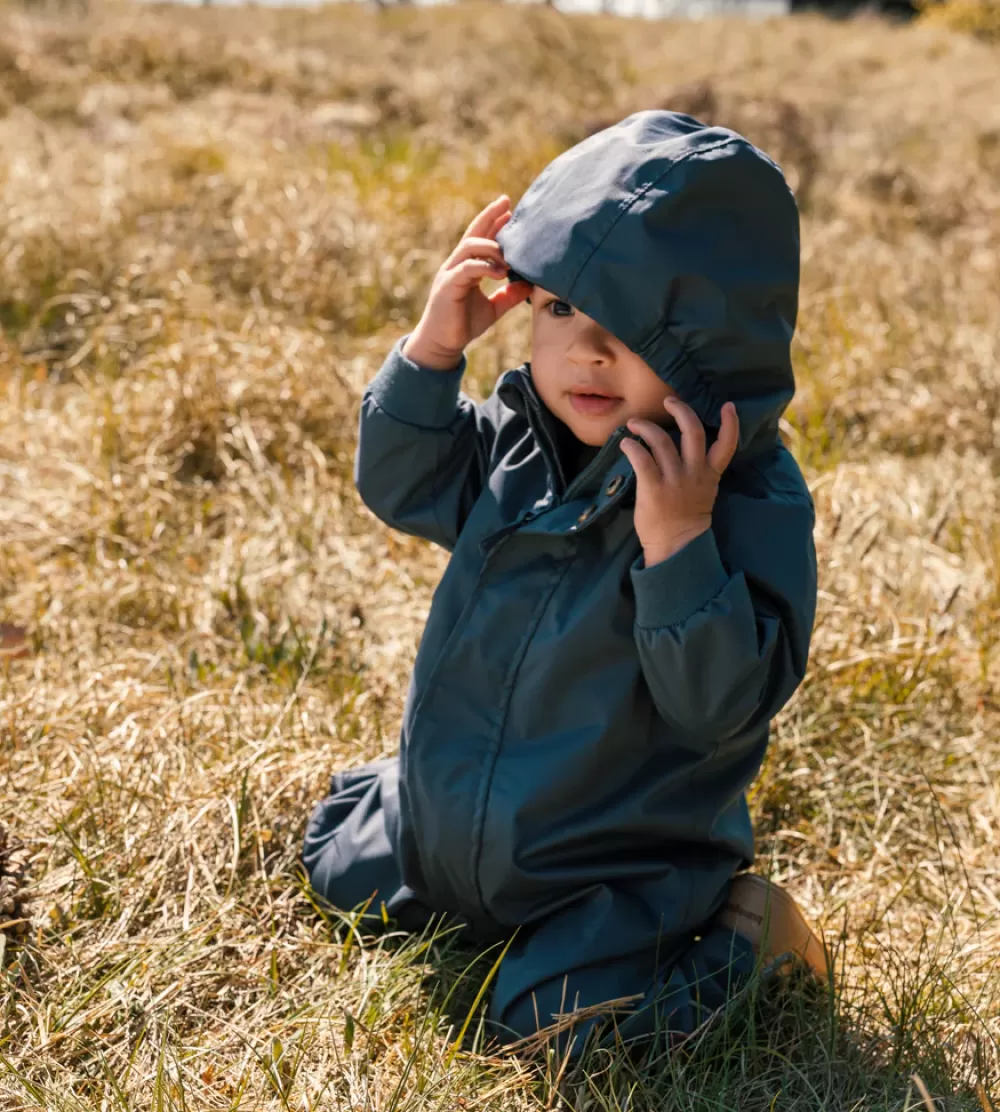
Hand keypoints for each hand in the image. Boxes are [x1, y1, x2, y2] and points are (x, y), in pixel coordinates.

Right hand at [402, 195, 531, 370]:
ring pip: (469, 247)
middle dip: (489, 217)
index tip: (510, 209)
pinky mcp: (448, 287)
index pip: (480, 237)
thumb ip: (510, 296)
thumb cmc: (463, 325)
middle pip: (472, 233)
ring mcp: (450, 274)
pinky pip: (467, 269)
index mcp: (465, 266)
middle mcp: (456, 265)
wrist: (442, 345)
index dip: (493, 222)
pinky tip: (502, 273)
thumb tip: (530, 285)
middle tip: (507, 205)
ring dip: (492, 247)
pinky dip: (485, 267)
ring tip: (511, 258)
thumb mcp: (493, 308)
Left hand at [619, 397, 739, 565]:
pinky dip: (631, 446)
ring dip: (645, 426)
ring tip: (634, 424)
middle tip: (668, 401)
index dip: (730, 424)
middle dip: (681, 410)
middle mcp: (694, 473)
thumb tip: (679, 448)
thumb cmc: (685, 519)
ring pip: (661, 440)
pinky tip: (625, 444)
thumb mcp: (703, 492)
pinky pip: (642, 458)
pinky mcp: (653, 488)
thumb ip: (698, 470)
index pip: (727, 445)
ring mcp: (674, 480)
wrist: (676, 546)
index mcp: (709, 475)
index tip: (728, 405)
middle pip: (693, 431)